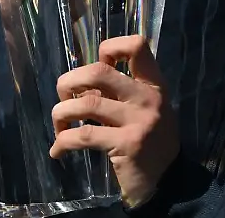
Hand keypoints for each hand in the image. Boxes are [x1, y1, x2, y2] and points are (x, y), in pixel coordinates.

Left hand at [51, 36, 177, 208]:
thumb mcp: (143, 108)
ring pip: (86, 104)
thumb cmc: (150, 138)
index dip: (109, 49)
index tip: (98, 67)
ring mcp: (138, 121)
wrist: (166, 179)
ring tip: (59, 125)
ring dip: (61, 113)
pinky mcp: (126, 145)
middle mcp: (148, 98)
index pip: (136, 45)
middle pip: (99, 71)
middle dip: (69, 81)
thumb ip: (120, 93)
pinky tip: (58, 150)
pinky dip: (63, 141)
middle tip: (65, 96)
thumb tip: (81, 83)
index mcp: (153, 83)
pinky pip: (83, 136)